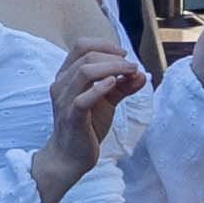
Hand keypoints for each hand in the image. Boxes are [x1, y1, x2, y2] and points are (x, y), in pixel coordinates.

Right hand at [30, 43, 150, 202]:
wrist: (71, 157)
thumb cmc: (86, 126)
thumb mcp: (106, 102)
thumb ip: (122, 87)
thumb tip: (141, 74)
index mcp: (66, 76)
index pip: (81, 46)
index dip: (105, 45)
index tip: (124, 55)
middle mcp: (61, 84)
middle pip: (86, 56)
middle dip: (113, 57)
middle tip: (132, 67)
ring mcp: (64, 100)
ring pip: (84, 72)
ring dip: (112, 68)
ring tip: (130, 72)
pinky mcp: (71, 117)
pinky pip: (83, 98)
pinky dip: (100, 88)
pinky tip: (114, 84)